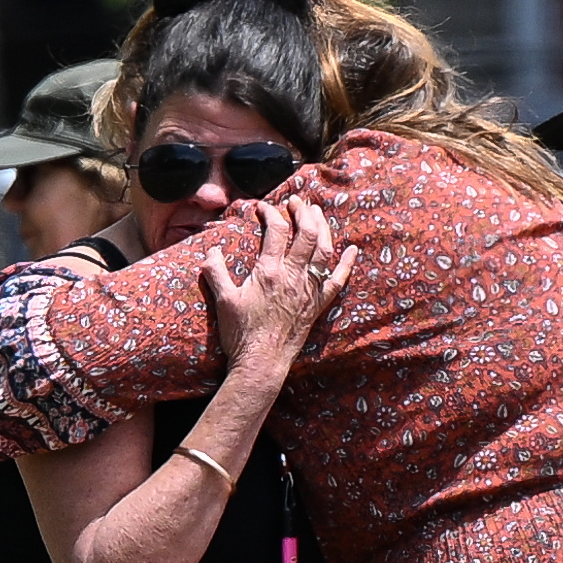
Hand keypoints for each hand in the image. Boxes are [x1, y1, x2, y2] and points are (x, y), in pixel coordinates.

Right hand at [198, 199, 343, 371]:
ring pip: (325, 249)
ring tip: (317, 213)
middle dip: (303, 211)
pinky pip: (338, 280)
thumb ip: (215, 272)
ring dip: (323, 227)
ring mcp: (309, 289)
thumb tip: (211, 250)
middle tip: (296, 201)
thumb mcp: (223, 300)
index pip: (275, 230)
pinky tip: (351, 249)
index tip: (262, 207)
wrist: (261, 361)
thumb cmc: (240, 333)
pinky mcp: (318, 303)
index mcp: (269, 271)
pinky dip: (347, 263)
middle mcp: (293, 275)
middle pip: (306, 233)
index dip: (270, 212)